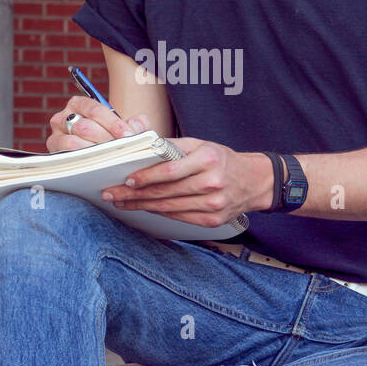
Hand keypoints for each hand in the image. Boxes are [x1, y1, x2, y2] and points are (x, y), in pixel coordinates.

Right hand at [45, 98, 150, 152]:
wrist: (98, 155)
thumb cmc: (111, 138)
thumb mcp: (125, 128)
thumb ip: (137, 123)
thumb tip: (137, 125)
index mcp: (79, 104)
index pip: (95, 109)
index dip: (113, 123)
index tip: (128, 135)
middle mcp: (62, 117)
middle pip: (84, 127)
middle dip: (105, 140)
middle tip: (121, 150)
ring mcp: (55, 136)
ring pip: (73, 143)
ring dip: (94, 152)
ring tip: (111, 159)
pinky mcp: (54, 154)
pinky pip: (66, 157)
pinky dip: (83, 161)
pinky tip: (98, 166)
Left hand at [100, 138, 272, 225]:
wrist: (253, 181)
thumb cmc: (222, 159)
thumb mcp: (201, 144)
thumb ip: (172, 146)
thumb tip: (141, 146)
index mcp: (208, 160)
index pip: (170, 171)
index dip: (146, 177)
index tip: (127, 180)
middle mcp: (212, 183)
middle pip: (165, 192)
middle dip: (135, 194)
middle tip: (113, 194)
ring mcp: (213, 205)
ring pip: (169, 207)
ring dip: (142, 206)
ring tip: (122, 203)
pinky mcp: (212, 221)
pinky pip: (179, 217)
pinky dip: (159, 213)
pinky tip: (145, 209)